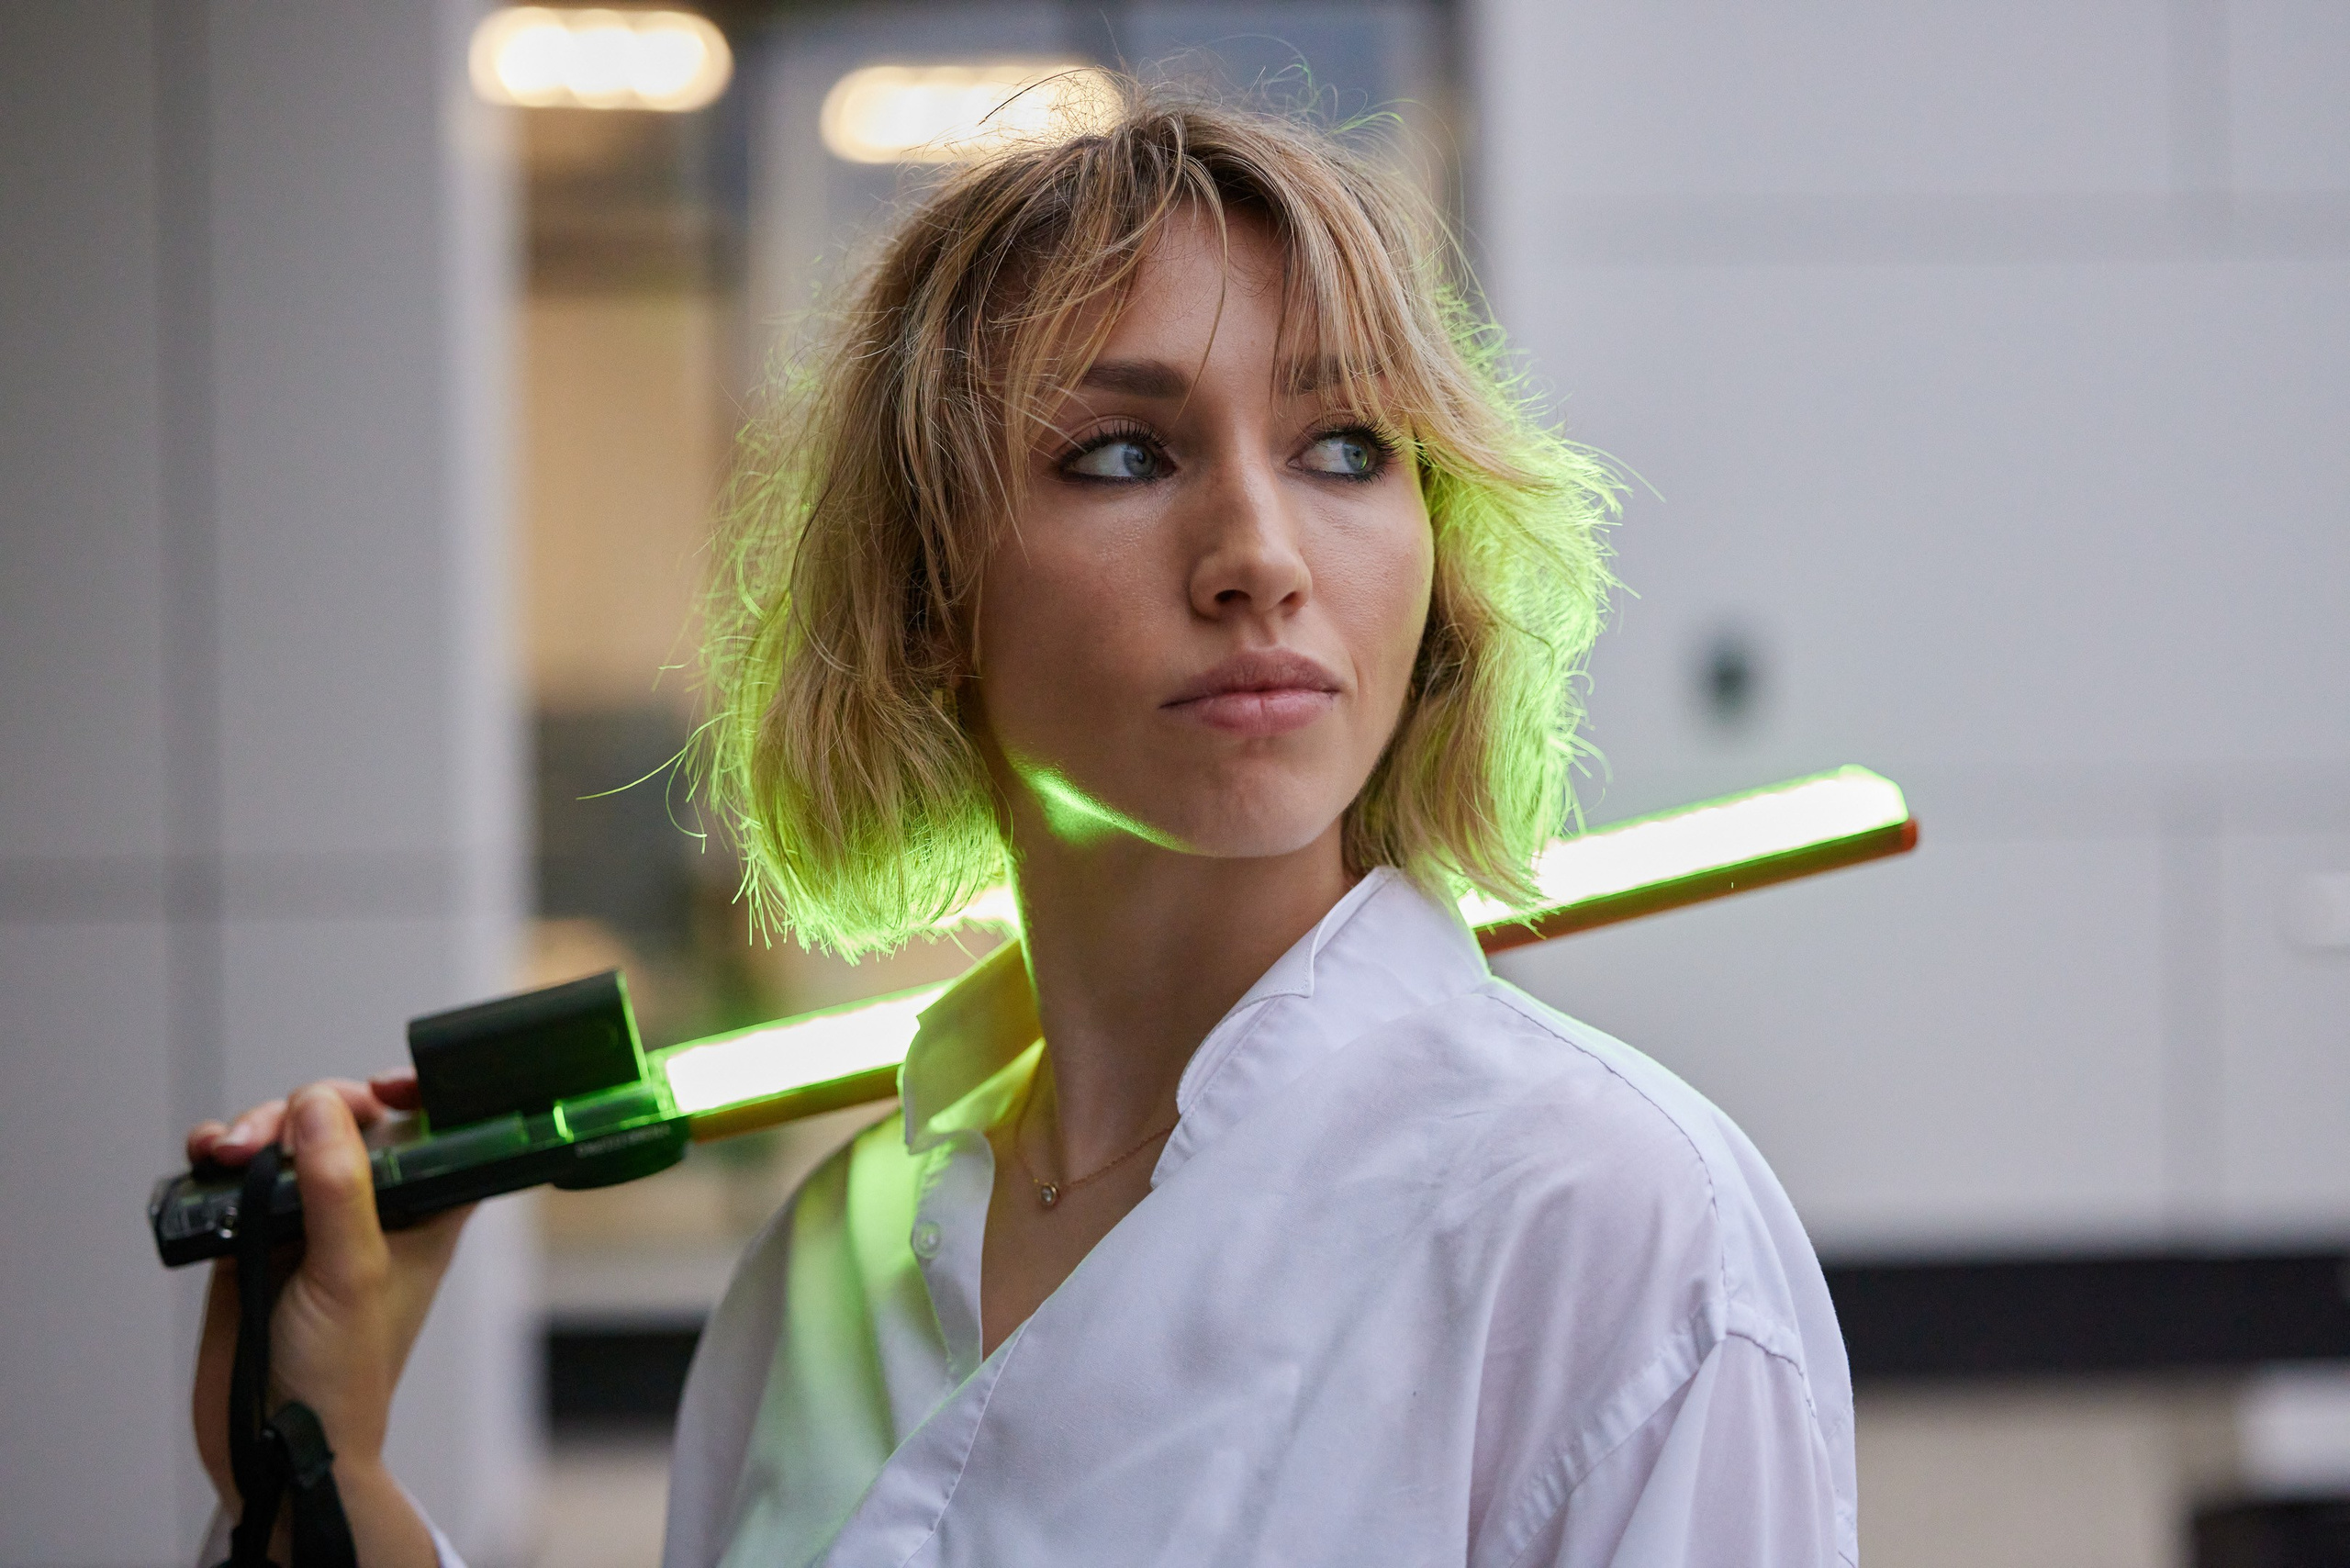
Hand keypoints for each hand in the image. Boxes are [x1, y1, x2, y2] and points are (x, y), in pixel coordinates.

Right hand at [188, 1076, 467, 1565]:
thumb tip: (320, 1105)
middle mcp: (372, 1207)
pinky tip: (206, 1159)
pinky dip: (219, 1156)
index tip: (383, 1086)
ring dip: (254, 1129)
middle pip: (347, 1119)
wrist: (271, 1445)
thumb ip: (339, 1188)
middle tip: (266, 1137)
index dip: (418, 1095)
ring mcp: (310, 1217)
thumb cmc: (342, 1377)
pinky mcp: (255, 1233)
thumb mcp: (352, 1274)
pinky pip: (239, 1174)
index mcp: (425, 1210)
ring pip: (287, 1138)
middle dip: (305, 1110)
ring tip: (226, 1153)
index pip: (439, 1130)